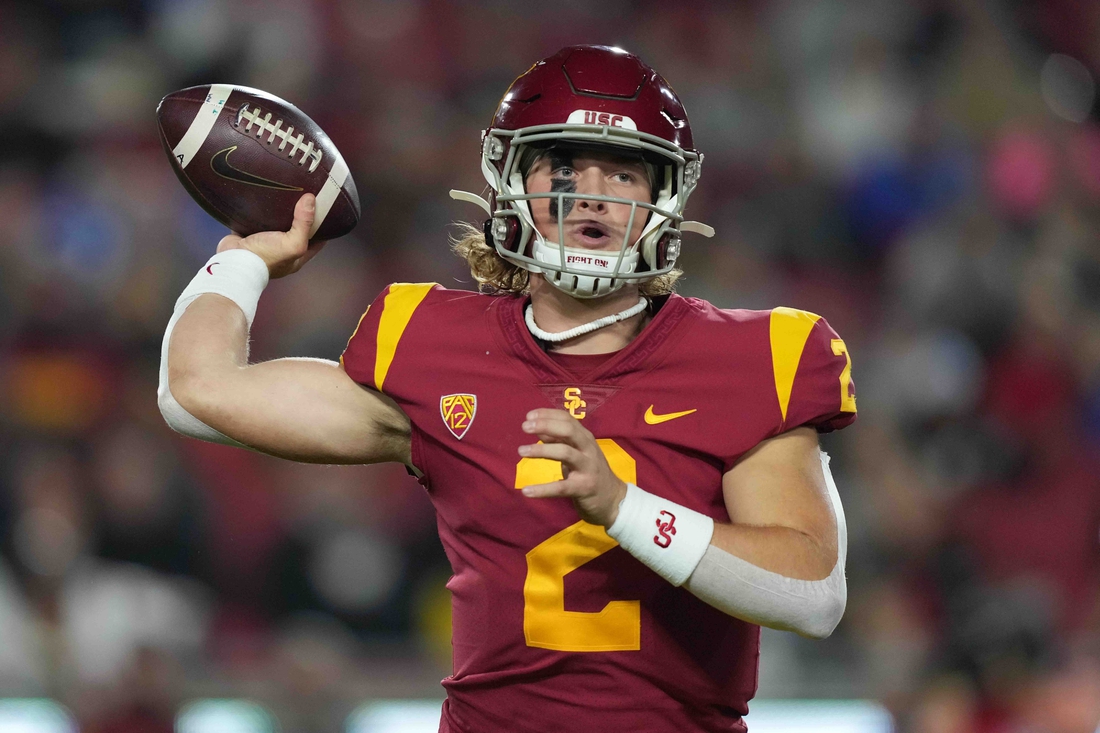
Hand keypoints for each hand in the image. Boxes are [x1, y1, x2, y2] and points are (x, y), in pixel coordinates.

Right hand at [216, 193, 326, 278]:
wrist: (234, 260)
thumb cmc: (266, 257)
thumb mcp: (292, 243)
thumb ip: (304, 223)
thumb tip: (311, 199)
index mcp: (297, 256)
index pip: (317, 240)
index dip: (323, 227)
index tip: (326, 209)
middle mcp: (283, 250)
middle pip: (297, 230)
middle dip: (302, 216)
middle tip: (306, 197)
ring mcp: (266, 242)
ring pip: (278, 224)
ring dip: (281, 212)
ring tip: (288, 194)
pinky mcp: (250, 233)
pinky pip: (258, 220)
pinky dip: (262, 211)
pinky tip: (266, 198)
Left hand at [518, 409, 627, 527]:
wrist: (612, 499)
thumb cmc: (589, 471)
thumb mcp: (575, 452)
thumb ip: (557, 440)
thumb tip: (537, 427)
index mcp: (585, 438)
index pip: (567, 419)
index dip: (547, 415)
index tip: (529, 416)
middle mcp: (588, 448)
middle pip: (569, 430)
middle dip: (546, 425)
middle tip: (524, 427)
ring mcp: (587, 468)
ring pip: (565, 453)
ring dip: (541, 450)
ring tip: (521, 451)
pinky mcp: (583, 488)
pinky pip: (561, 487)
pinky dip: (542, 489)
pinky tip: (526, 491)